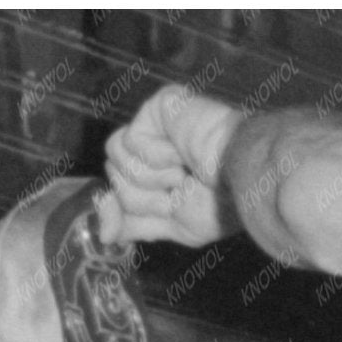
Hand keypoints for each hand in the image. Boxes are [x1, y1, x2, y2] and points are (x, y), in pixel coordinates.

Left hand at [97, 84, 242, 247]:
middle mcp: (157, 149)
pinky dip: (154, 157)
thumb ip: (135, 224)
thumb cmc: (221, 203)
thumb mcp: (174, 226)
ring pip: (115, 161)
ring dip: (150, 179)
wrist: (240, 176)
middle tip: (178, 192)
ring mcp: (156, 126)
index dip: (115, 209)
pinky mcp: (156, 107)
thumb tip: (102, 234)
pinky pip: (128, 141)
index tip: (111, 231)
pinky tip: (180, 154)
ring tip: (182, 173)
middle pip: (114, 179)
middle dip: (144, 197)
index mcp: (163, 175)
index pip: (119, 191)